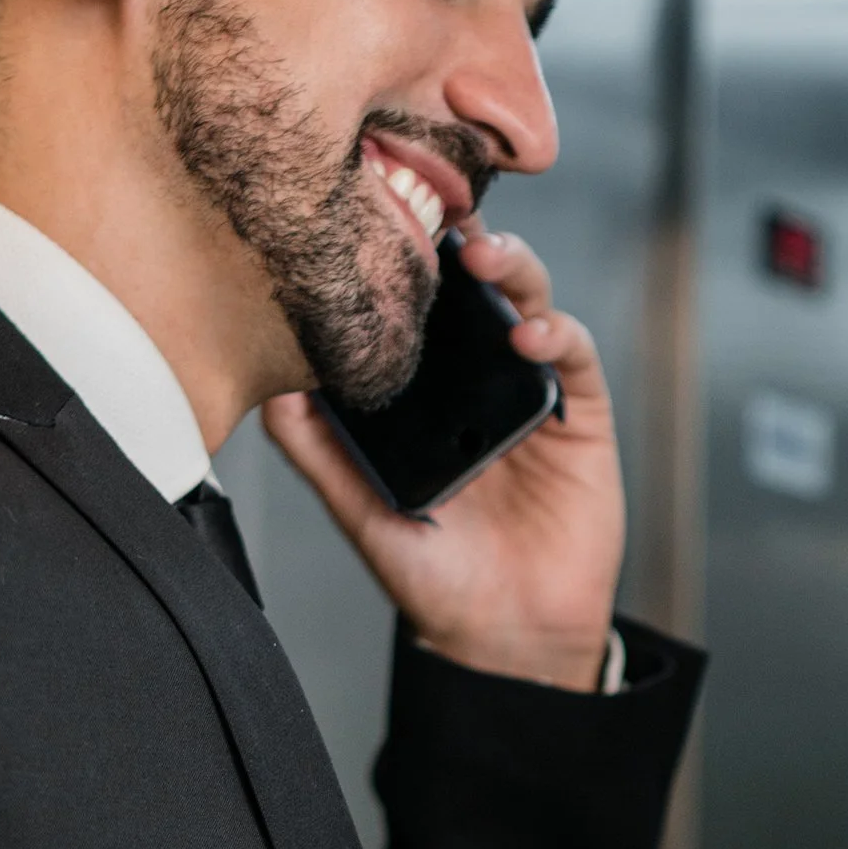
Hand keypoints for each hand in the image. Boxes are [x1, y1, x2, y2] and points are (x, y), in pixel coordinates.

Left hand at [264, 227, 624, 690]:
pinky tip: (528, 335)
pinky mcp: (579, 416)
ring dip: (511, 267)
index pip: (420, 301)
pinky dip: (556, 333)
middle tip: (436, 211)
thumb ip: (315, 447)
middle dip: (460, 236)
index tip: (380, 212)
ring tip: (482, 255)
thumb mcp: (358, 506)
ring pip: (529, 299)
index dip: (408, 254)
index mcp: (429, 387)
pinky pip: (574, 357)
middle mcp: (480, 376)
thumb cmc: (430, 575)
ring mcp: (531, 390)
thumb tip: (268, 384)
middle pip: (476, 282)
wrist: (500, 637)